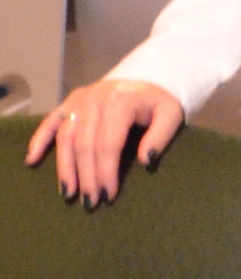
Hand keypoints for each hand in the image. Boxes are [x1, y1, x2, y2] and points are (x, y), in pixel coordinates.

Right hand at [26, 78, 185, 204]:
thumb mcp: (171, 114)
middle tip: (90, 202)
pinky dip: (39, 140)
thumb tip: (146, 161)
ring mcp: (80, 99)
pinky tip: (32, 160)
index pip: (108, 143)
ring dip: (64, 167)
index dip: (106, 171)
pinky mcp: (70, 101)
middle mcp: (95, 99)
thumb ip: (160, 136)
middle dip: (86, 176)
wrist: (149, 75)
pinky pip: (50, 121)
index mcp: (120, 102)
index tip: (108, 196)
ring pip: (65, 137)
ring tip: (68, 192)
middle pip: (85, 144)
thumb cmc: (160, 101)